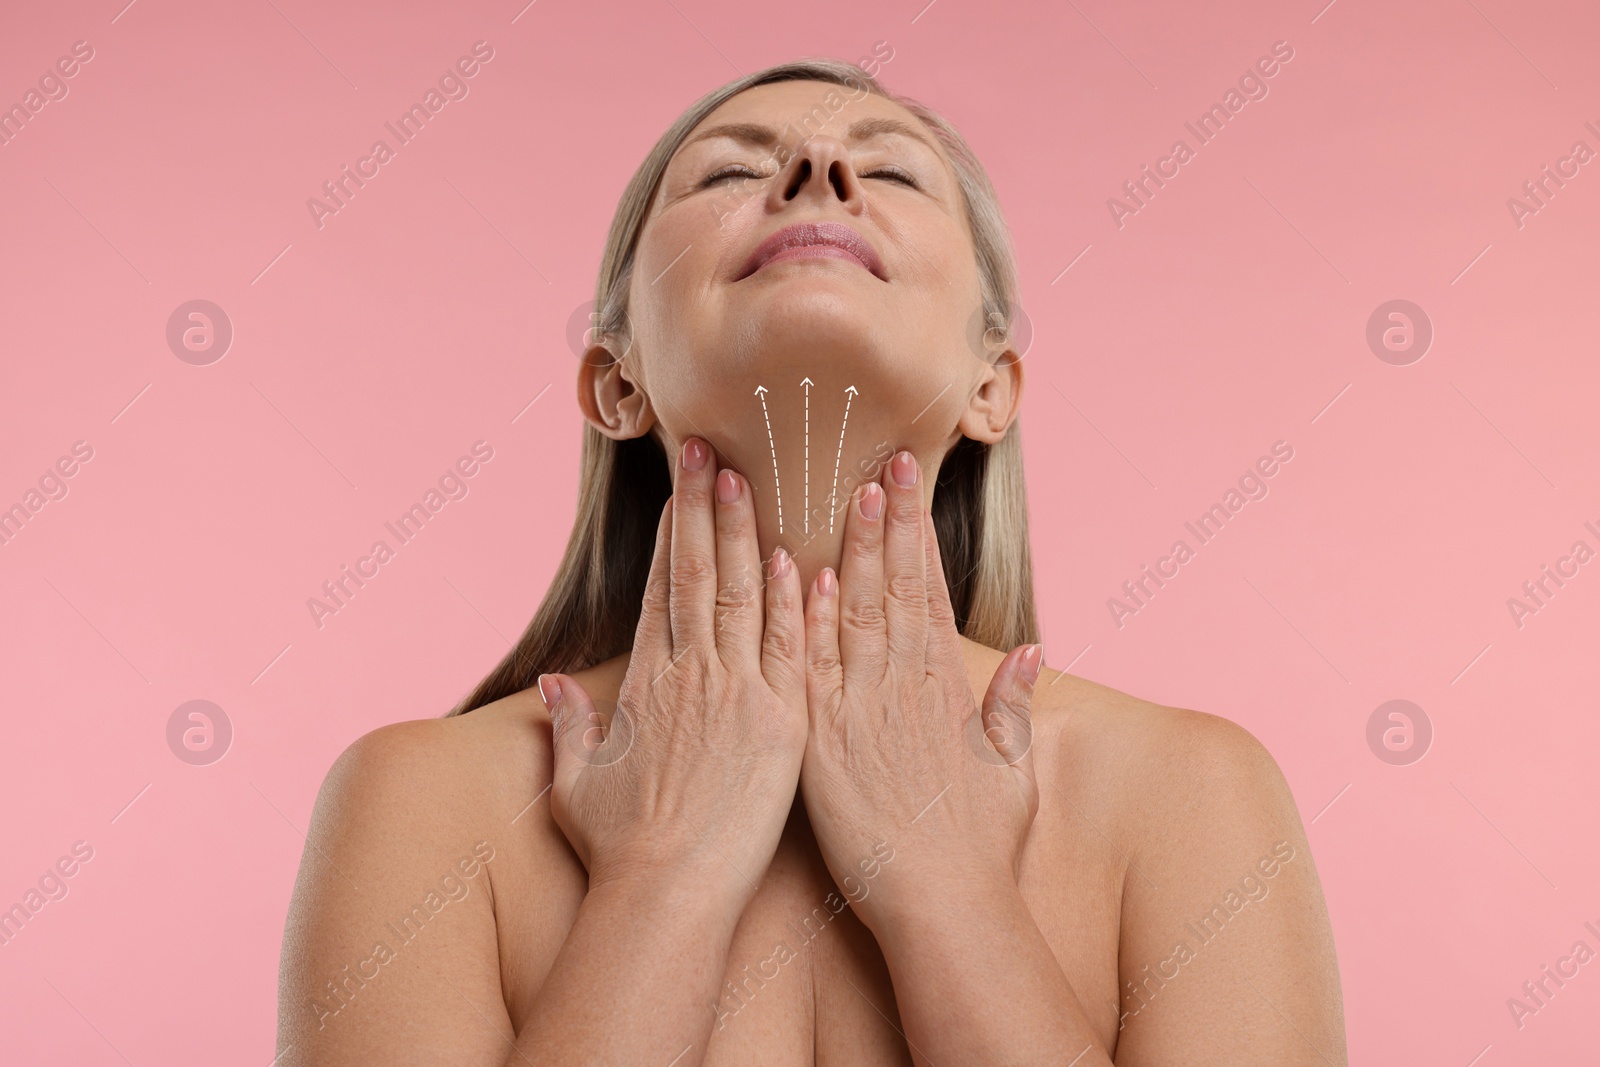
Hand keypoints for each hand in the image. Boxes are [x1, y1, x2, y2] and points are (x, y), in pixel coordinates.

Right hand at [542, 437, 807, 907]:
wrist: (667, 894)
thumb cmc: (622, 849)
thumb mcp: (580, 782)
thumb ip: (569, 726)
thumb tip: (552, 686)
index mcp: (650, 684)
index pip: (663, 592)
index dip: (671, 538)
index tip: (677, 494)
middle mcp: (692, 676)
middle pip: (698, 575)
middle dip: (701, 508)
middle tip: (707, 449)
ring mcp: (739, 695)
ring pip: (742, 595)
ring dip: (744, 533)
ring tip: (746, 477)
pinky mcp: (782, 722)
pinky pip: (790, 648)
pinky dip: (791, 601)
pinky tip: (794, 557)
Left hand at [799, 449, 1042, 933]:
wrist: (943, 904)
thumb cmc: (978, 847)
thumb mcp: (1010, 772)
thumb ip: (1011, 706)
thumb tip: (1029, 651)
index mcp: (944, 688)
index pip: (927, 593)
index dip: (916, 536)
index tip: (907, 487)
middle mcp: (904, 687)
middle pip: (893, 587)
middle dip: (887, 520)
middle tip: (880, 462)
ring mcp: (862, 709)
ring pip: (853, 612)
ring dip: (848, 550)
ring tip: (845, 493)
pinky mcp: (824, 740)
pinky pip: (811, 667)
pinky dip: (806, 619)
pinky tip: (797, 573)